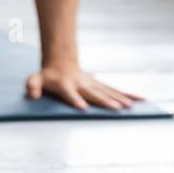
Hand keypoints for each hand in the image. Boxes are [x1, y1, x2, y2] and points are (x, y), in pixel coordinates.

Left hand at [26, 63, 142, 110]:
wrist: (60, 62)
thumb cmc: (46, 76)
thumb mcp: (34, 79)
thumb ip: (32, 86)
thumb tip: (32, 94)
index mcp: (64, 85)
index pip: (69, 93)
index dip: (75, 100)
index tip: (83, 108)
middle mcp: (81, 84)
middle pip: (93, 93)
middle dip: (104, 101)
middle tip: (116, 109)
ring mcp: (92, 84)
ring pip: (107, 92)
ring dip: (119, 99)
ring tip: (131, 108)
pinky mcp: (100, 85)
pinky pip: (115, 90)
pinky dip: (128, 95)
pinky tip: (141, 100)